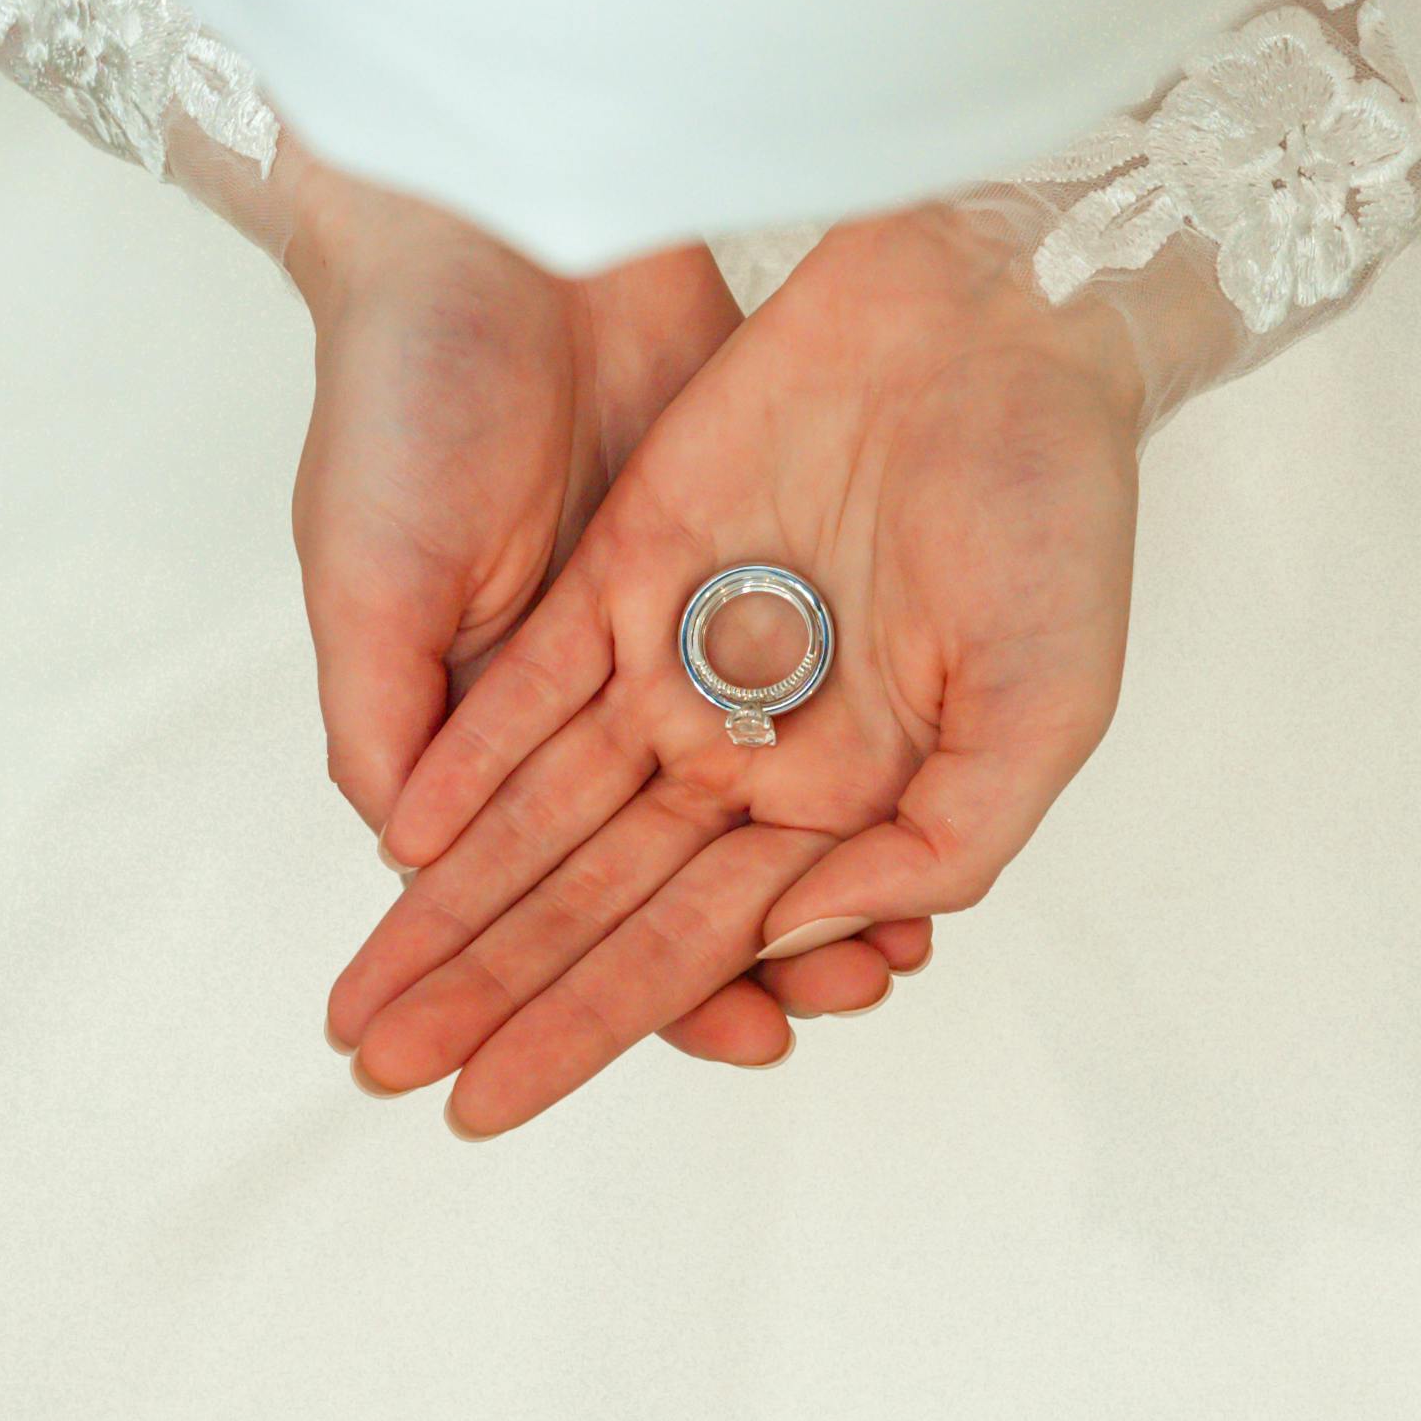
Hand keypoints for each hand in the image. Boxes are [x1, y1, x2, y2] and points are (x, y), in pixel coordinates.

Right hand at [261, 154, 915, 1064]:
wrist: (499, 224)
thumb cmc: (399, 398)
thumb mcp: (367, 576)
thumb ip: (387, 728)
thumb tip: (415, 867)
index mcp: (472, 716)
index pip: (525, 892)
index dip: (537, 985)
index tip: (540, 1071)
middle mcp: (585, 697)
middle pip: (647, 874)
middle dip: (688, 977)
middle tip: (770, 1043)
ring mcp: (674, 634)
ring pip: (742, 808)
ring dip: (797, 898)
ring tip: (862, 974)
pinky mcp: (744, 570)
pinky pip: (812, 707)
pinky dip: (850, 783)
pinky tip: (905, 850)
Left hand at [328, 205, 1141, 1133]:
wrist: (1008, 313)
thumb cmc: (1058, 506)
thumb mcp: (1048, 703)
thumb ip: (940, 840)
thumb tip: (796, 931)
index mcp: (846, 801)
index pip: (692, 947)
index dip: (591, 1025)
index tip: (487, 1107)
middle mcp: (748, 744)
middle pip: (590, 900)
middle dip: (491, 995)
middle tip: (386, 1080)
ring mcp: (681, 652)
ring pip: (538, 811)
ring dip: (452, 907)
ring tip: (363, 998)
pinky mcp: (628, 562)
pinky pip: (528, 688)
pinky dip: (467, 762)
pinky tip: (402, 841)